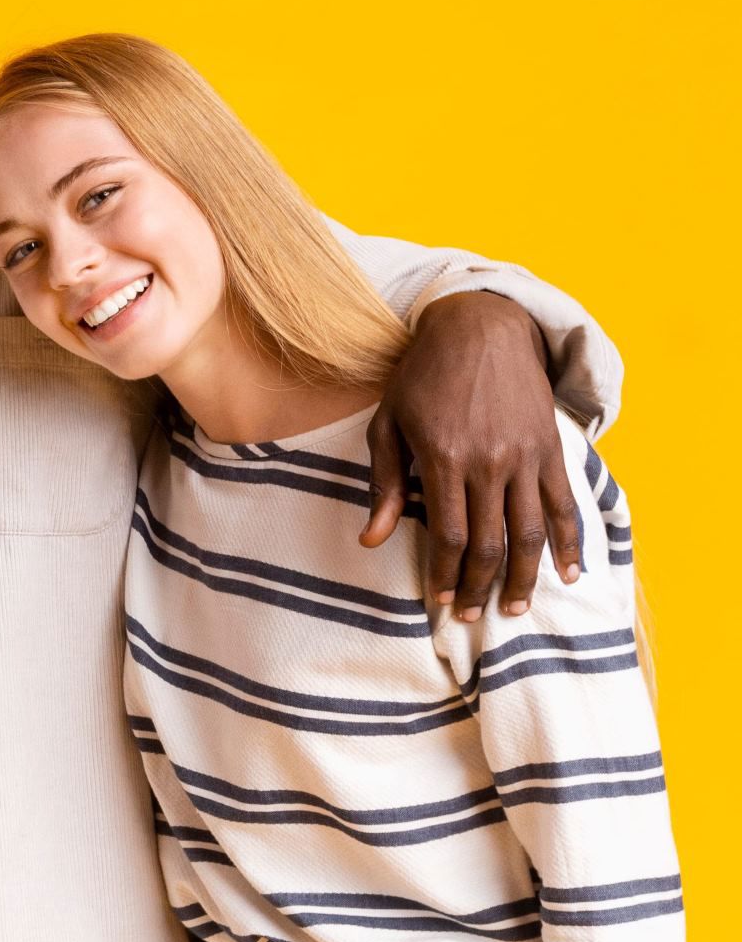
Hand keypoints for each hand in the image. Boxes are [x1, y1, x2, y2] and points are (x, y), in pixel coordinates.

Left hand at [364, 292, 581, 620]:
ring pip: (531, 532)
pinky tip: (569, 571)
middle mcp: (490, 462)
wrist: (479, 326)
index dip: (447, 574)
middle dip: (481, 585)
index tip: (441, 600)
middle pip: (491, 542)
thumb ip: (385, 485)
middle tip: (473, 615)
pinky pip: (564, 503)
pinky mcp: (550, 447)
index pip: (450, 536)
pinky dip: (570, 541)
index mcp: (445, 458)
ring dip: (525, 576)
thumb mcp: (388, 424)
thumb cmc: (422, 376)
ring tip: (514, 608)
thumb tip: (372, 541)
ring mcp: (525, 455)